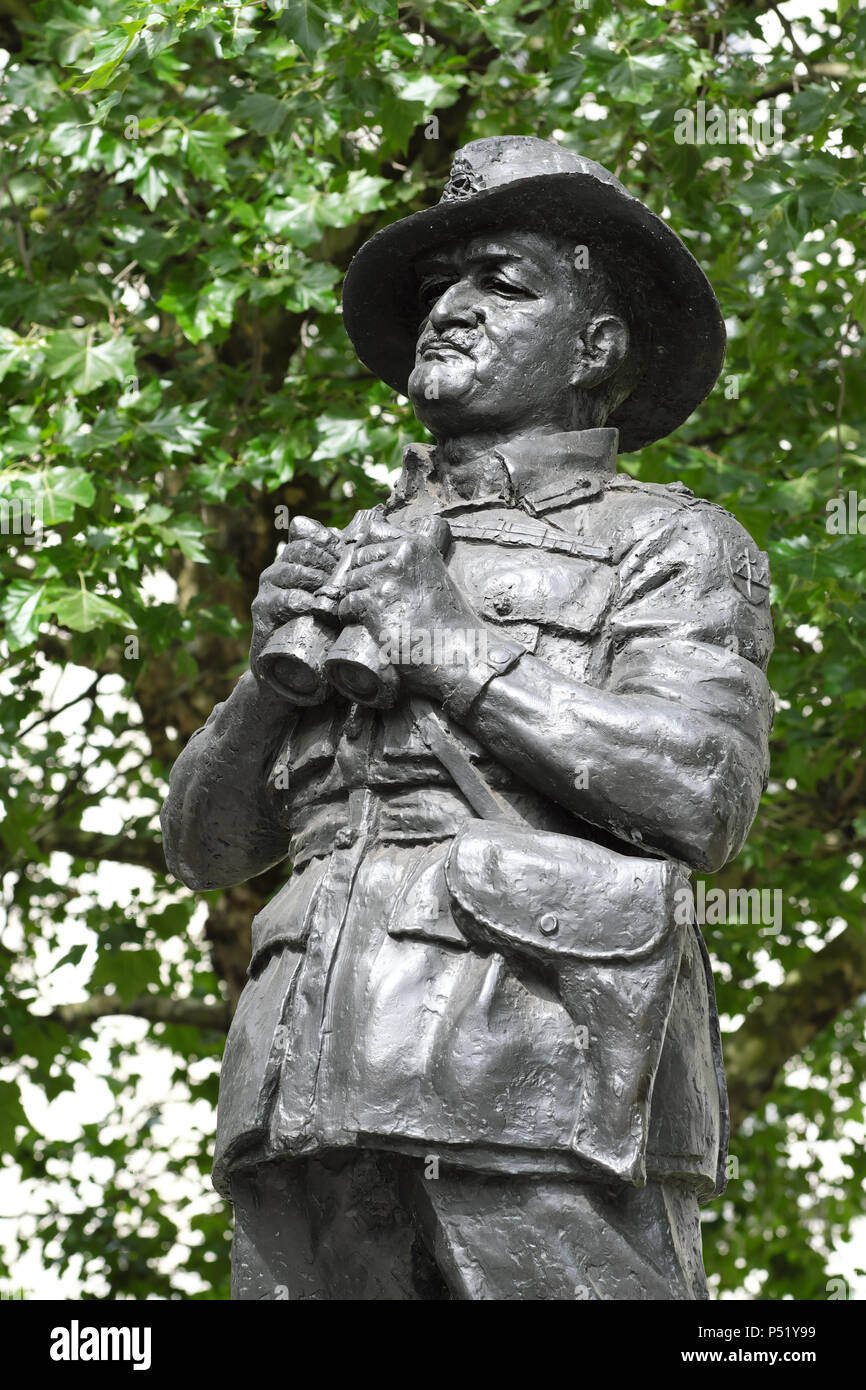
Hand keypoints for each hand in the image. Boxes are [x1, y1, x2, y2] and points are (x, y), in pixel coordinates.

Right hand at [250, 516, 339, 671]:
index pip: (310, 538)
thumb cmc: (316, 632)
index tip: (349, 561)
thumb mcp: (331, 603)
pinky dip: (306, 603)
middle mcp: (275, 572)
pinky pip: (285, 599)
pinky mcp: (261, 612)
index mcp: (290, 564)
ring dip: (320, 583)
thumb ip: (338, 576)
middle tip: (346, 583)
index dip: (332, 546)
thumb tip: (355, 545)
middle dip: (330, 564)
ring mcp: (266, 591)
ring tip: (336, 598)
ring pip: (294, 572)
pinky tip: (319, 610)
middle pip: (303, 550)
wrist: (290, 670)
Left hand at [339, 514, 485, 698]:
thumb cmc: (450, 620)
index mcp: (416, 545)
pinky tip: (359, 621)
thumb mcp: (435, 575)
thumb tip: (382, 557)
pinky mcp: (373, 603)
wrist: (455, 650)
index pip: (374, 533)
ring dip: (354, 596)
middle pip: (359, 558)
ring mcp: (386, 579)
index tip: (367, 566)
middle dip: (359, 576)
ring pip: (350, 580)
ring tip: (366, 611)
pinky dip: (349, 614)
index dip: (367, 552)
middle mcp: (400, 556)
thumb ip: (411, 562)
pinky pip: (347, 602)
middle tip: (367, 595)